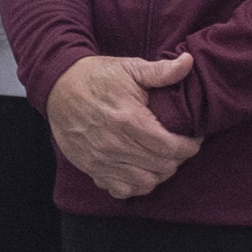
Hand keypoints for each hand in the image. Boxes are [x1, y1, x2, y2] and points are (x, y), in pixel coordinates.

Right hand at [45, 51, 199, 201]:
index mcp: (129, 119)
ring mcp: (101, 159)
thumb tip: (188, 62)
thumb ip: (161, 70)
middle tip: (180, 147)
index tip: (193, 139)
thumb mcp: (129, 68)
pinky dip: (136, 185)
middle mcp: (115, 144)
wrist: (58, 87)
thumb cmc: (97, 77)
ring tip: (162, 159)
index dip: (189, 147)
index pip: (170, 147)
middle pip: (161, 167)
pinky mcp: (90, 167)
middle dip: (178, 159)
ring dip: (159, 173)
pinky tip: (140, 170)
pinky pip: (121, 189)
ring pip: (144, 182)